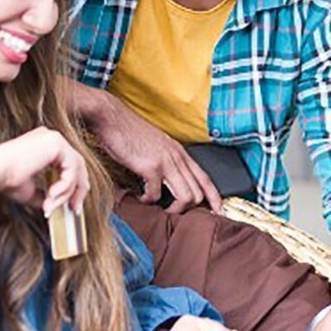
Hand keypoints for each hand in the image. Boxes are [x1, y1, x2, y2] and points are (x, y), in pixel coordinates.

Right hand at [0, 127, 88, 214]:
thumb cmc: (6, 179)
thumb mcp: (31, 190)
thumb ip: (45, 194)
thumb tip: (55, 205)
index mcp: (45, 145)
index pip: (69, 165)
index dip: (74, 186)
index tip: (72, 206)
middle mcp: (51, 138)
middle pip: (78, 165)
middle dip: (78, 190)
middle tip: (74, 209)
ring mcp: (55, 138)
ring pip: (75, 170)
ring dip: (67, 192)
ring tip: (51, 205)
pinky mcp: (57, 143)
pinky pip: (71, 169)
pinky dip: (65, 186)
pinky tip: (51, 195)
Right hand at [88, 90, 221, 213]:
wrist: (113, 118)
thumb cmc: (130, 132)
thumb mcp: (156, 145)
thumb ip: (166, 160)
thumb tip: (168, 180)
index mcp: (180, 152)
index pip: (206, 178)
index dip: (214, 197)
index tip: (218, 210)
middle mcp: (177, 157)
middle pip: (198, 193)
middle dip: (188, 209)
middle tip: (173, 213)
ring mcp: (166, 162)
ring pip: (185, 197)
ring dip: (174, 210)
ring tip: (160, 210)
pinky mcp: (150, 167)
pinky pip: (156, 195)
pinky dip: (148, 201)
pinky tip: (140, 198)